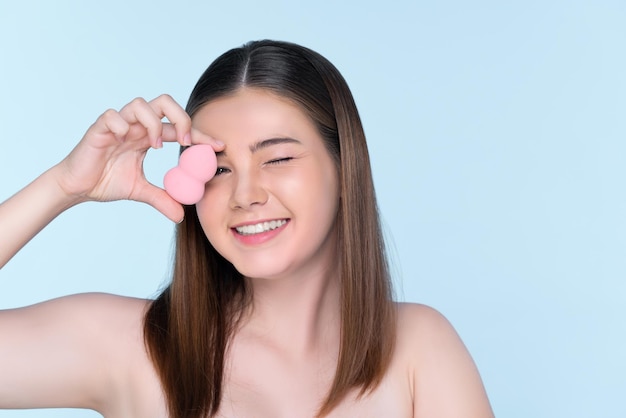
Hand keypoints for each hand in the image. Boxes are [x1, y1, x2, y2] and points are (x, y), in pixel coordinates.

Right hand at [54, 95, 221, 221]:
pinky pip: (112, 115)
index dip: (199, 134)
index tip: (218, 146)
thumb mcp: (140, 191)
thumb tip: (182, 216)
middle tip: (184, 141)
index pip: (178, 128)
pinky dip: (122, 124)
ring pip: (140, 104)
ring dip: (153, 123)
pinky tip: (124, 140)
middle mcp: (136, 125)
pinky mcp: (99, 128)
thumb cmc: (106, 182)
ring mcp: (118, 124)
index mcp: (148, 136)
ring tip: (154, 146)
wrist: (77, 188)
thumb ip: (162, 198)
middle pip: (164, 102)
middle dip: (180, 117)